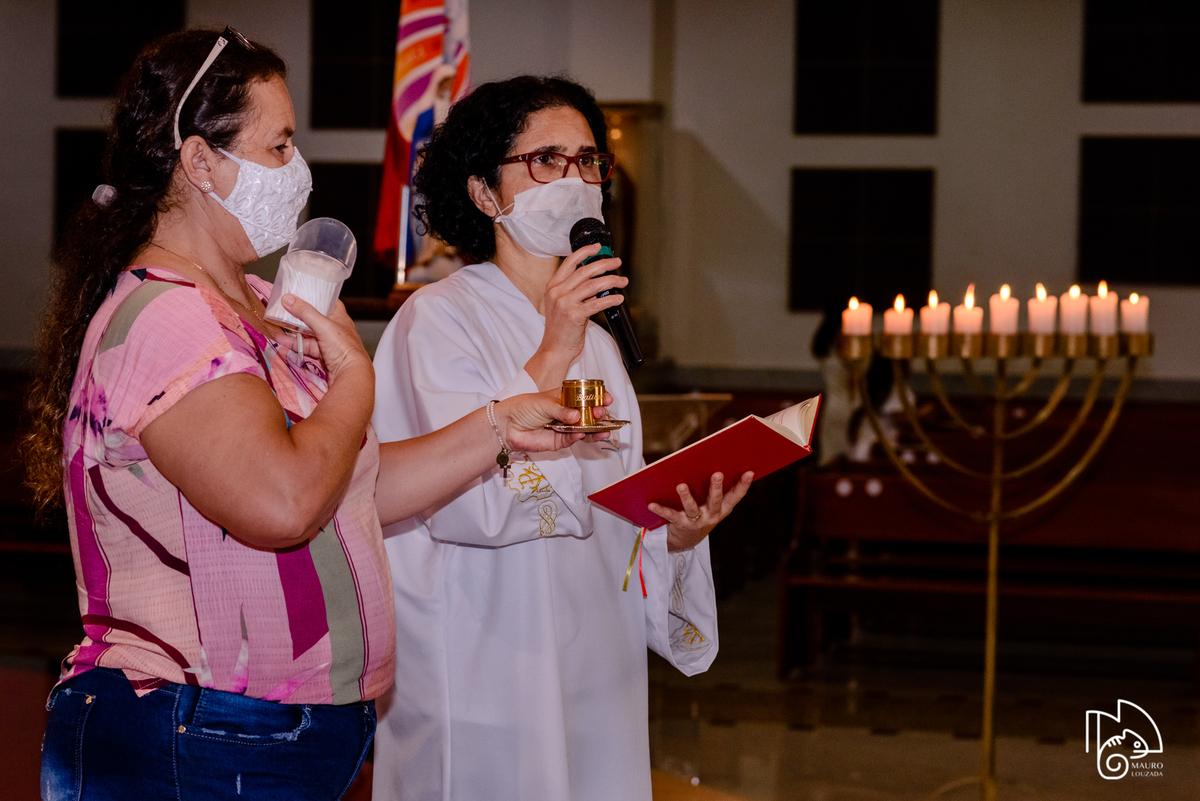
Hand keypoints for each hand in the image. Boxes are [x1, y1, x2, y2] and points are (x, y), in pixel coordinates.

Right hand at [274, 295, 371, 383]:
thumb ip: (305, 312)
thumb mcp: (323, 325)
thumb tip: (288, 298)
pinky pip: (307, 348)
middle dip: (300, 316)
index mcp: (340, 317)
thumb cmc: (343, 347)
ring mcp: (329, 343)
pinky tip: (282, 341)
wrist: (350, 374)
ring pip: (309, 334)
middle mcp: (336, 329)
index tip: (304, 293)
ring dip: (294, 331)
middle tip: (285, 309)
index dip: (318, 297)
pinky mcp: (323, 356)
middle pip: (315, 319)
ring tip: (277, 325)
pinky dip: (296, 345)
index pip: (330, 303)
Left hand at [495, 390, 614, 452]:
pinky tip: (581, 433)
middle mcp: (567, 413)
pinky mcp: (559, 441)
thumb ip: (561, 409)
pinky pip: (572, 440)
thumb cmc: (523, 407)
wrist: (507, 425)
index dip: (597, 398)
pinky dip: (578, 437)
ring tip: (603, 430)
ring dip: (595, 429)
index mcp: (564, 399)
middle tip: (603, 414)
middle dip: (598, 415)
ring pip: (584, 429)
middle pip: (588, 415)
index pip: (585, 398)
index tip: (607, 399)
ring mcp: (564, 428)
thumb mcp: (543, 402)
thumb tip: (576, 416)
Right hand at [527, 244, 628, 388]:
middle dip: (604, 264)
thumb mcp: (561, 305)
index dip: (585, 252)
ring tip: (623, 282)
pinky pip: (597, 303)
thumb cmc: (560, 329)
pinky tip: (619, 298)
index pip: (570, 262)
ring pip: (593, 285)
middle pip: (585, 271)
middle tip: (617, 262)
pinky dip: (611, 300)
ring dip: (611, 281)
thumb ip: (575, 291)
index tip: (598, 247)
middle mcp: (557, 292)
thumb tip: (596, 280)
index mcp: (552, 287)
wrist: (554, 350)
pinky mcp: (574, 316)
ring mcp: (564, 303)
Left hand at [649, 471, 753, 551]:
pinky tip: (651, 504)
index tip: (749, 471)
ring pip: (691, 508)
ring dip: (686, 496)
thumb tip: (715, 460)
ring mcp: (696, 522)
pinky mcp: (680, 525)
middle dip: (716, 487)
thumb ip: (715, 487)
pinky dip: (660, 509)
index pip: (735, 496)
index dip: (743, 485)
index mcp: (722, 508)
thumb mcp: (712, 503)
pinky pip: (670, 515)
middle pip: (714, 501)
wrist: (686, 540)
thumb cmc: (702, 512)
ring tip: (681, 486)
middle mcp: (711, 516)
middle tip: (717, 474)